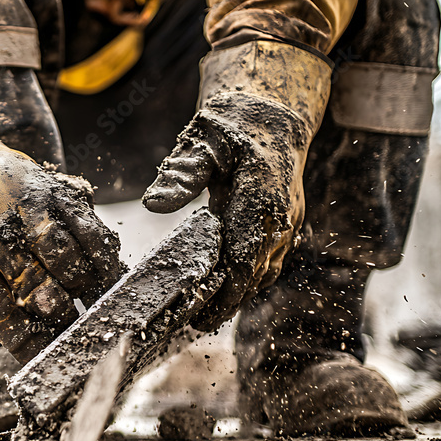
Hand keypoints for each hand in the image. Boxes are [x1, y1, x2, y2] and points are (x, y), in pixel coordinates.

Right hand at [0, 134, 123, 361]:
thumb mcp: (32, 178)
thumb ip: (68, 209)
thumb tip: (106, 256)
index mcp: (42, 191)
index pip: (88, 234)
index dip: (106, 267)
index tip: (115, 289)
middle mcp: (14, 213)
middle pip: (62, 262)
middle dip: (81, 293)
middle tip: (92, 313)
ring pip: (29, 287)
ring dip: (53, 313)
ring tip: (65, 328)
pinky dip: (17, 332)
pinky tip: (33, 346)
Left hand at [142, 41, 330, 326]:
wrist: (272, 115)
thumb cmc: (234, 126)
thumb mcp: (202, 141)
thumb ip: (182, 173)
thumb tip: (153, 203)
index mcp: (262, 198)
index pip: (245, 259)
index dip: (225, 293)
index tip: (201, 317)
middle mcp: (281, 216)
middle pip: (256, 274)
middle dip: (227, 303)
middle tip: (192, 324)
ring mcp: (287, 222)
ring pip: (265, 271)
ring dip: (237, 294)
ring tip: (203, 315)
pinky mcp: (284, 225)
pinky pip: (268, 261)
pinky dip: (246, 279)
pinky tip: (222, 290)